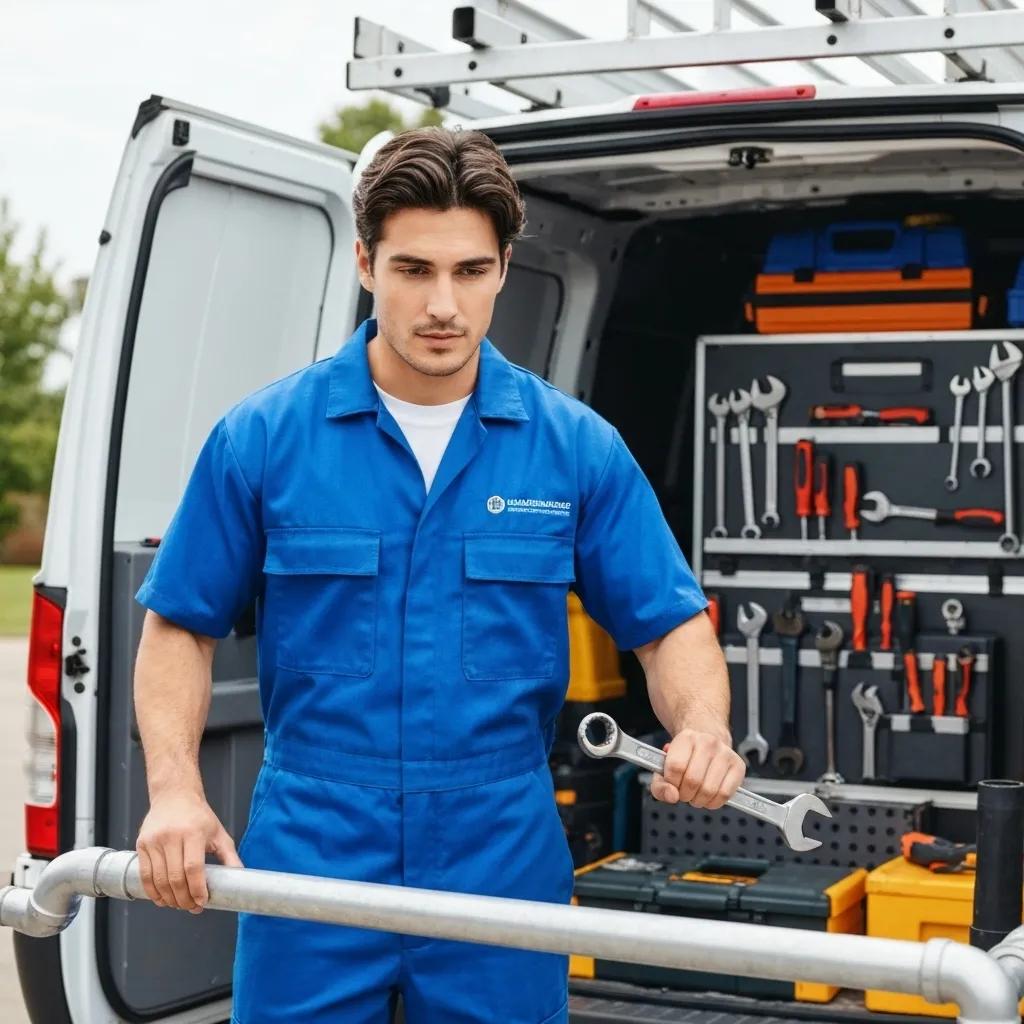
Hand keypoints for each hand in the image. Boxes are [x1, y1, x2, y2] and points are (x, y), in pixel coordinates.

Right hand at [136, 791, 241, 912]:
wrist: (174, 796)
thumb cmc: (198, 816)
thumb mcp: (219, 832)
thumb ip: (229, 856)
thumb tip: (239, 877)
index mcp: (193, 832)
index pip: (193, 868)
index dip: (197, 889)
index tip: (202, 902)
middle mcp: (171, 836)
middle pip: (175, 878)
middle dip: (183, 899)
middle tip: (191, 907)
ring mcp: (154, 841)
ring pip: (159, 880)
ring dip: (168, 899)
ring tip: (179, 905)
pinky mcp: (142, 845)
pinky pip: (145, 875)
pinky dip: (152, 892)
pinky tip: (161, 899)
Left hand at [650, 727, 745, 809]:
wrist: (707, 742)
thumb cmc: (685, 757)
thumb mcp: (664, 767)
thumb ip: (660, 785)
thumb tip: (672, 796)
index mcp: (686, 738)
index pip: (676, 767)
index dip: (671, 783)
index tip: (673, 783)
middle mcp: (707, 742)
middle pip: (692, 781)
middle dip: (685, 794)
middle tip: (684, 791)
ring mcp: (725, 753)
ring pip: (709, 790)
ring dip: (699, 800)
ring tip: (696, 793)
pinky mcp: (738, 766)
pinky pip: (725, 794)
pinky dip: (714, 802)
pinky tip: (709, 796)